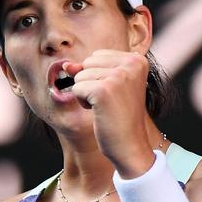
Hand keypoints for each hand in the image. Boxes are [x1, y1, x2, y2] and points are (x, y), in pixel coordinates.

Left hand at [64, 49, 154, 177]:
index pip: (97, 56)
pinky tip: (100, 112)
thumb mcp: (107, 86)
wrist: (130, 145)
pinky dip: (83, 103)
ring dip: (87, 94)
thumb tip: (65, 64)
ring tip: (106, 107)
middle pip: (87, 63)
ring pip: (80, 76)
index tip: (116, 93)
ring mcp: (118, 76)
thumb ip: (87, 70)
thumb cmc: (119, 117)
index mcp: (136, 60)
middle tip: (110, 102)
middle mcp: (131, 64)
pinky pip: (76, 89)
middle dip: (91, 83)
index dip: (98, 77)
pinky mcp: (103, 90)